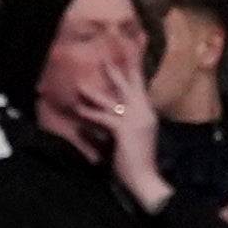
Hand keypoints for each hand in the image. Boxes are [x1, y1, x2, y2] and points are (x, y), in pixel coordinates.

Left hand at [83, 37, 170, 206]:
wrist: (147, 180)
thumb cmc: (140, 161)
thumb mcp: (136, 136)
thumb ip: (127, 121)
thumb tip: (111, 114)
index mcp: (148, 112)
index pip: (140, 84)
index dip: (135, 66)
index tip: (134, 46)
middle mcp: (144, 112)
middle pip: (131, 83)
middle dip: (119, 66)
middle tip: (108, 50)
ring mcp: (136, 119)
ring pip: (112, 99)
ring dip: (94, 92)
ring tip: (80, 83)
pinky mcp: (125, 129)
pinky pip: (104, 118)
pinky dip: (90, 113)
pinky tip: (79, 109)